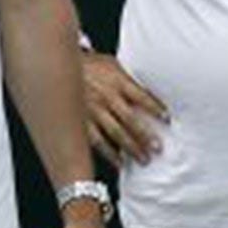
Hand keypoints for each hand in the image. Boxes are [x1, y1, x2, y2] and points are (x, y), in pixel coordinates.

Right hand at [82, 52, 168, 166]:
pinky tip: (120, 163)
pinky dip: (109, 153)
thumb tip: (147, 90)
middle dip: (145, 135)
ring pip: (115, 133)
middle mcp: (107, 97)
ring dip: (131, 148)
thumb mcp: (112, 64)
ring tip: (144, 159)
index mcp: (117, 81)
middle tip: (158, 148)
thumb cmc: (89, 65)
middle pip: (130, 119)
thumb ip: (128, 79)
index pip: (141, 96)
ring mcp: (93, 111)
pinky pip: (96, 141)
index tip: (167, 119)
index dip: (156, 108)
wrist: (60, 66)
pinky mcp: (81, 122)